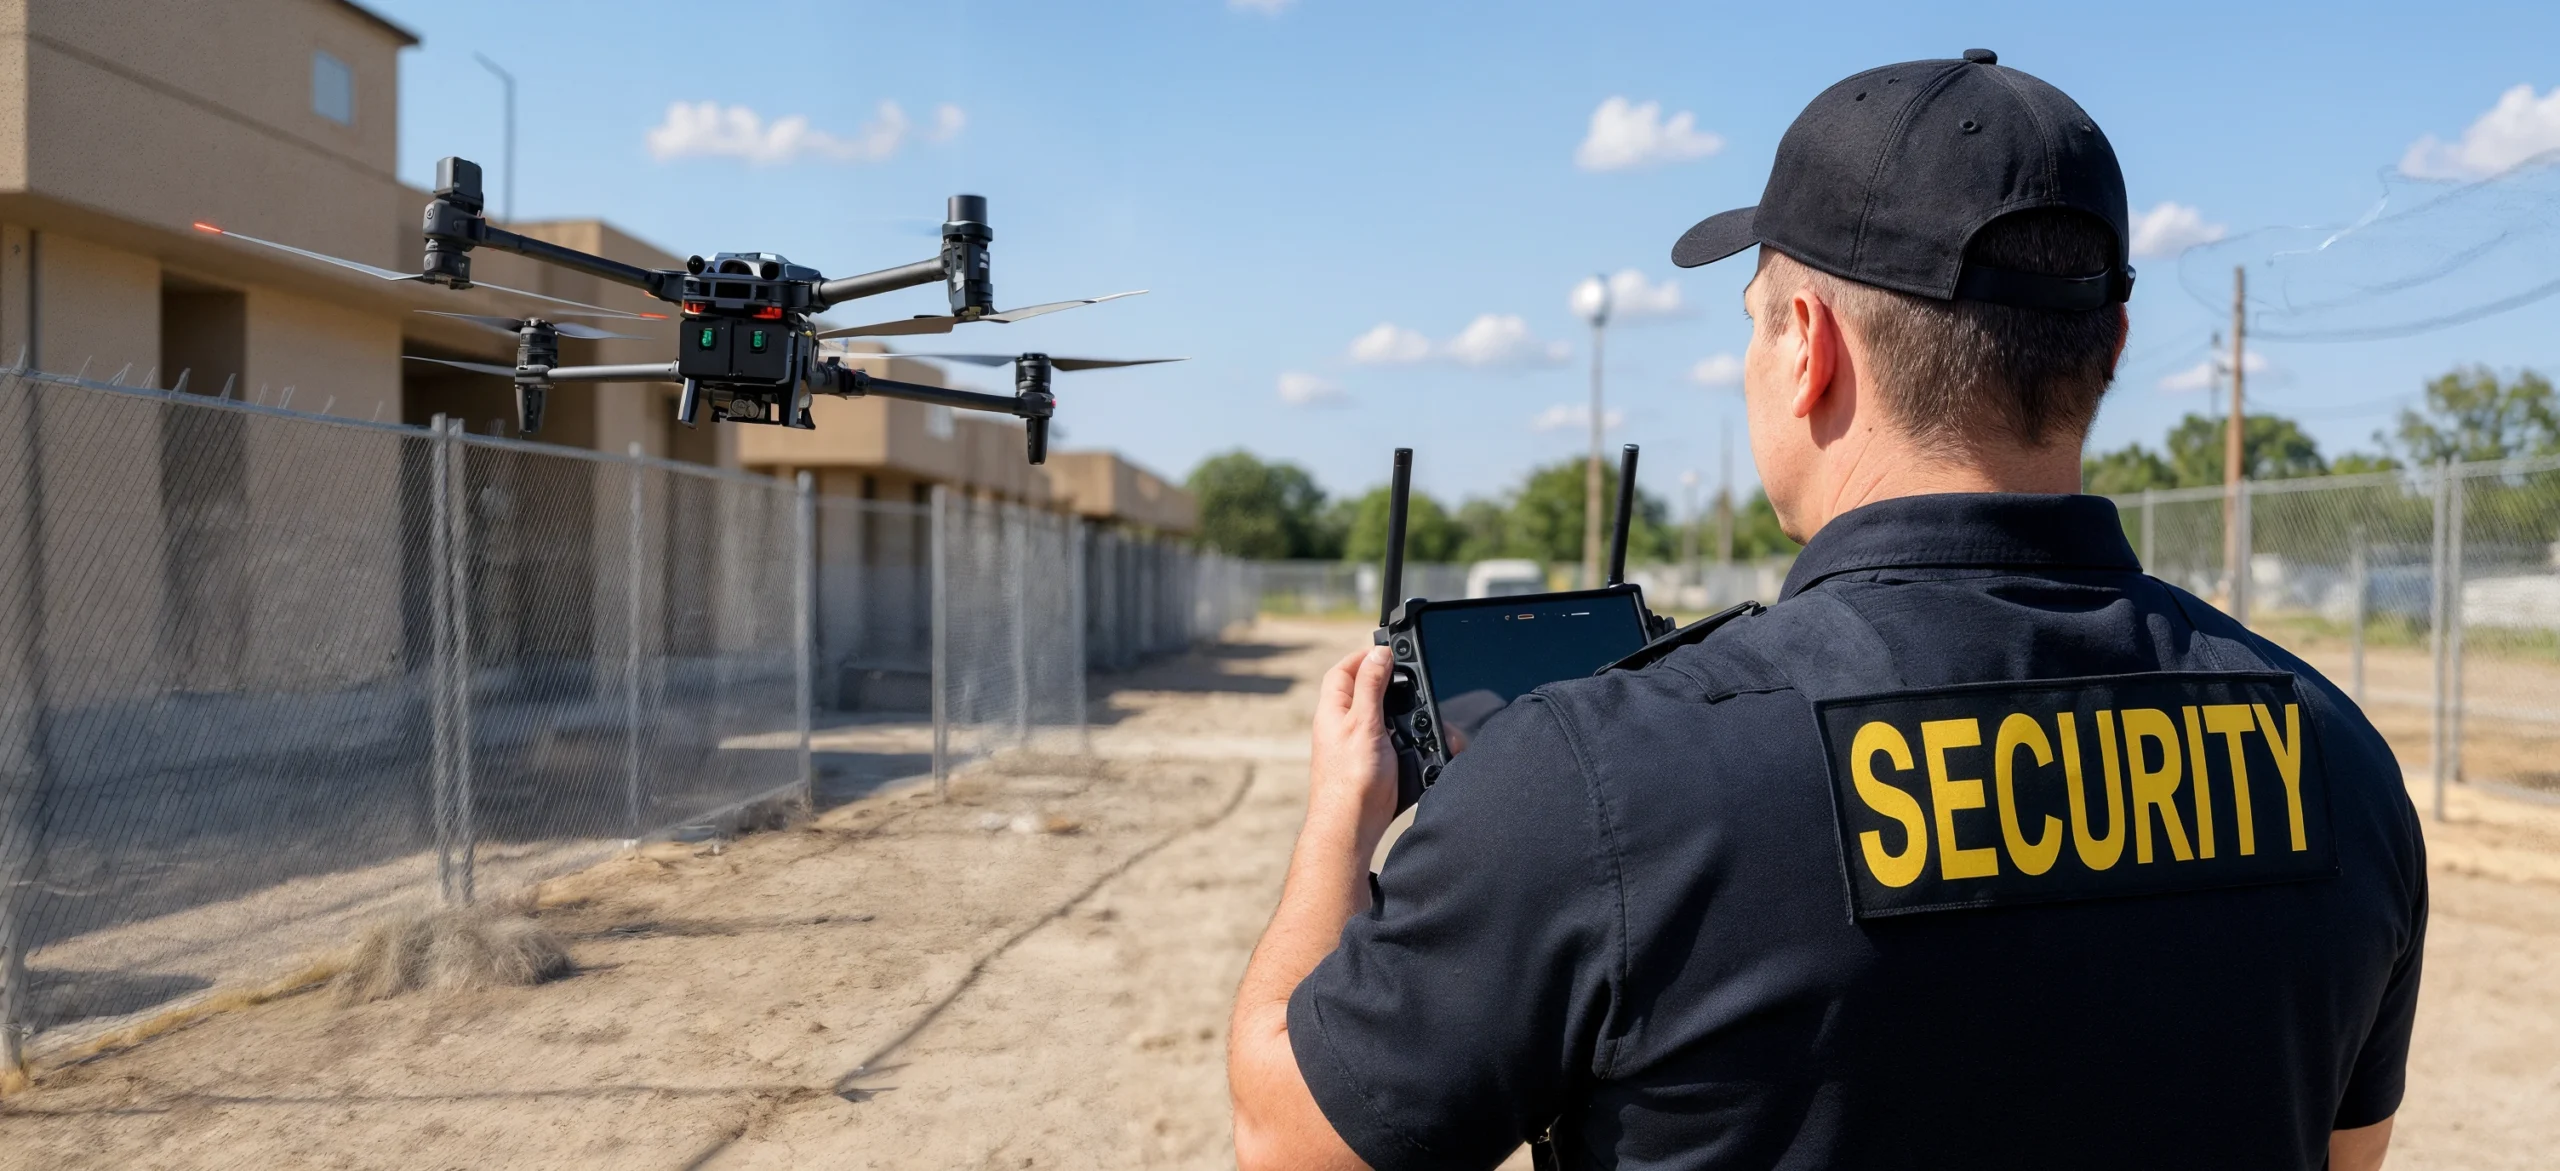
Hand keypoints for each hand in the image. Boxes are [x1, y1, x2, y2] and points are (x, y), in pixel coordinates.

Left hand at [1309, 645, 1397, 840]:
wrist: (1352, 826)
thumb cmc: (1351, 779)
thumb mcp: (1365, 723)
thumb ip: (1371, 686)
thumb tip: (1378, 653)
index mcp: (1333, 709)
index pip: (1343, 670)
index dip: (1363, 656)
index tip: (1388, 650)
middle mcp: (1341, 724)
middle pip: (1362, 690)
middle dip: (1385, 681)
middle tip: (1405, 675)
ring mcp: (1355, 744)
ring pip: (1378, 715)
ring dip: (1398, 710)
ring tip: (1415, 705)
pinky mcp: (1371, 763)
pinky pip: (1388, 738)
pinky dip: (1404, 735)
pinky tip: (1415, 739)